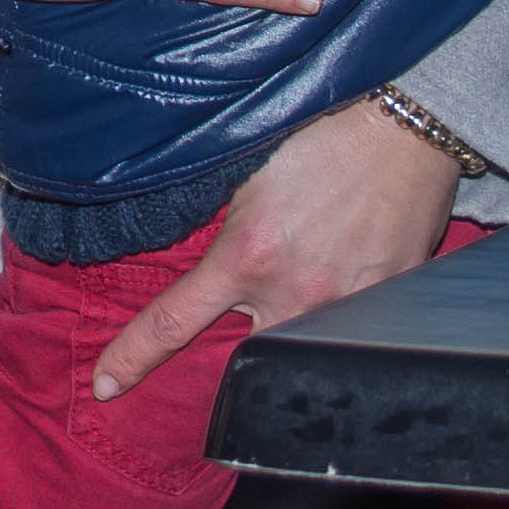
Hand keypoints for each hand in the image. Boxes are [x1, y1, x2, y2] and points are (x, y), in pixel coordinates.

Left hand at [89, 99, 462, 400]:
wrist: (406, 121)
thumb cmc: (322, 131)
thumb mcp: (248, 173)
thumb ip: (223, 224)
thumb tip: (201, 255)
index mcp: (247, 257)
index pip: (171, 324)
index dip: (131, 359)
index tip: (103, 388)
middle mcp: (295, 295)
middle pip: (246, 356)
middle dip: (239, 347)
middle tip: (258, 303)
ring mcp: (348, 307)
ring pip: (302, 347)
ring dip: (295, 326)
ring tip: (313, 274)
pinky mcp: (391, 304)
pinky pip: (355, 329)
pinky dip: (345, 310)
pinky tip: (352, 266)